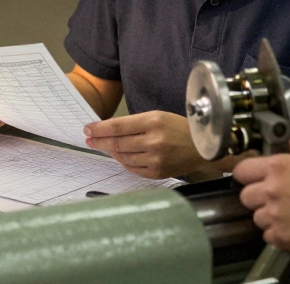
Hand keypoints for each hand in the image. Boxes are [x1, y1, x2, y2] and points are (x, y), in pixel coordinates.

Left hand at [84, 111, 206, 178]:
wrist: (201, 147)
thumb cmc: (180, 129)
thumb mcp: (158, 116)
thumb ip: (134, 124)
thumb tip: (109, 130)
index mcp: (153, 122)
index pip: (118, 126)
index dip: (99, 129)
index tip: (88, 129)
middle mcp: (154, 141)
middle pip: (117, 143)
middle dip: (99, 141)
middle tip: (89, 139)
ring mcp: (155, 159)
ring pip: (123, 157)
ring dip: (111, 151)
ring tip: (106, 146)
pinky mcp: (157, 172)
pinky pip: (132, 168)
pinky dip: (124, 162)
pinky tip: (121, 156)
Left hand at [234, 139, 289, 254]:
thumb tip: (288, 145)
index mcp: (278, 167)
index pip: (241, 171)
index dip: (247, 175)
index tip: (252, 179)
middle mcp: (272, 190)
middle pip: (245, 196)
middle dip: (257, 197)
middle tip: (276, 198)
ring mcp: (276, 216)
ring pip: (257, 218)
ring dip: (269, 217)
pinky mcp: (282, 237)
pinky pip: (269, 236)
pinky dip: (278, 234)